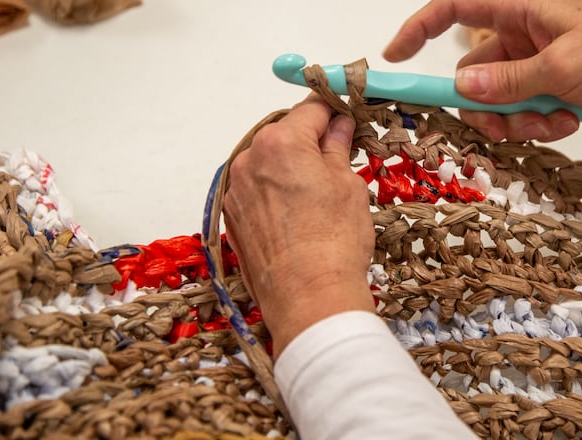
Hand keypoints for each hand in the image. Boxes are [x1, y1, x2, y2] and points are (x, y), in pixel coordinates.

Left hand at [223, 94, 375, 356]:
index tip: (348, 118)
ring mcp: (236, 190)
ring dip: (290, 167)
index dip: (334, 111)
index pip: (311, 109)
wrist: (308, 297)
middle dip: (310, 141)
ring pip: (268, 162)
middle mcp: (249, 159)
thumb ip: (336, 147)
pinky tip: (298, 214)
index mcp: (280, 142)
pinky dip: (275, 191)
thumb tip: (338, 126)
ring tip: (318, 196)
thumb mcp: (347, 184)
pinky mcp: (232, 217)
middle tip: (339, 160)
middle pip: (284, 134)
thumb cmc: (334, 239)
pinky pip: (256, 189)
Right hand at [384, 0, 581, 152]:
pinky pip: (520, 116)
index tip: (395, 57)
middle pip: (472, 77)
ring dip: (516, 122)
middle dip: (484, 107)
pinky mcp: (546, 95)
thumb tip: (460, 89)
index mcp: (520, 12)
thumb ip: (507, 81)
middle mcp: (520, 39)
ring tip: (550, 123)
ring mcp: (533, 69)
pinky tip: (567, 122)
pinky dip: (537, 126)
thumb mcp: (560, 67)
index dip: (419, 30)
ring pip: (495, 103)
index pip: (455, 10)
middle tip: (499, 128)